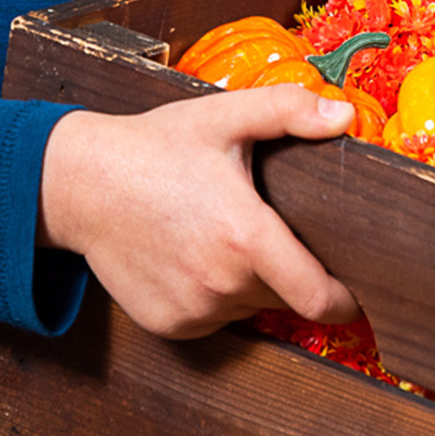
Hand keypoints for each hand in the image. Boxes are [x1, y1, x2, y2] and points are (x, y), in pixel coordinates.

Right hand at [37, 86, 360, 338]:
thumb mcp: (224, 116)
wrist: (80, 183)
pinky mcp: (169, 324)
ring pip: (249, 308)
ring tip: (223, 235)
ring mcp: (193, 310)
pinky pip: (214, 318)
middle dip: (292, 273)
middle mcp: (222, 284)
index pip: (319, 299)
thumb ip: (289, 111)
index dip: (345, 300)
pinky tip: (194, 254)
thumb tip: (344, 117)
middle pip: (287, 299)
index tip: (354, 287)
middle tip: (271, 231)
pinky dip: (216, 295)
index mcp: (246, 237)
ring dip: (251, 283)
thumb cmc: (155, 146)